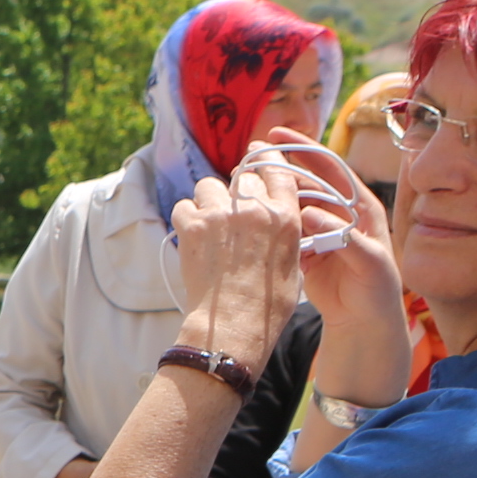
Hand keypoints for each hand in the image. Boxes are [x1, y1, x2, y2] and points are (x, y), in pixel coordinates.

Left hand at [167, 150, 302, 373]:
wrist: (233, 323)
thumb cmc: (267, 302)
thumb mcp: (292, 262)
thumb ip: (283, 231)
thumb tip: (272, 217)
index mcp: (286, 215)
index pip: (277, 169)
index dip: (264, 158)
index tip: (255, 154)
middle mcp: (255, 208)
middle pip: (242, 177)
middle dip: (234, 190)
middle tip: (228, 211)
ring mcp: (222, 214)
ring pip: (208, 186)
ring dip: (207, 201)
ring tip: (209, 226)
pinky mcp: (193, 225)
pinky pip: (184, 206)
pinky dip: (186, 218)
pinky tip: (192, 238)